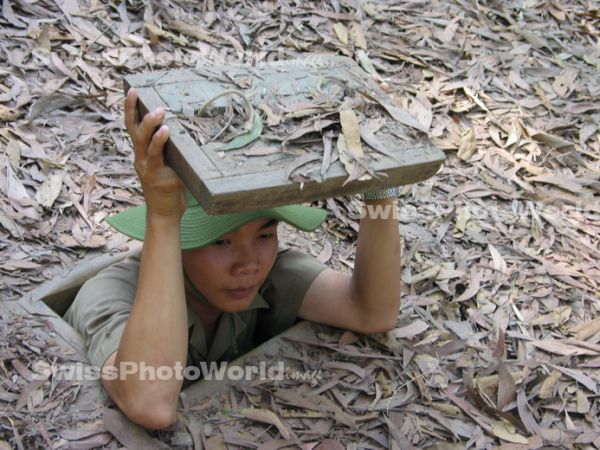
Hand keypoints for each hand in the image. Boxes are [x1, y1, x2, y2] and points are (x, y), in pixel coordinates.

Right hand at [124, 88, 185, 219]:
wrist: (165, 215)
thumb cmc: (170, 188)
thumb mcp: (169, 164)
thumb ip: (172, 150)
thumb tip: (188, 128)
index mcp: (142, 154)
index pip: (132, 127)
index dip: (130, 109)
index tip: (133, 90)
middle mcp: (141, 159)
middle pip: (134, 132)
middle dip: (138, 112)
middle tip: (145, 96)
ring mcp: (148, 169)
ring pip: (144, 143)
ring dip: (151, 127)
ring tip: (160, 113)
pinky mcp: (158, 178)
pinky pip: (158, 159)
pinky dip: (161, 144)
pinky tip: (167, 133)